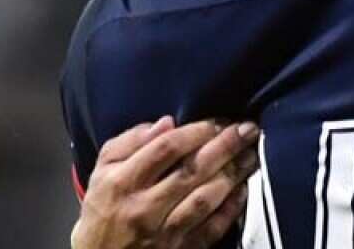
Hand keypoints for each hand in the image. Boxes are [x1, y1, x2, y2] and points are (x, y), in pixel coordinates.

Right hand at [71, 117, 260, 248]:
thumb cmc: (102, 211)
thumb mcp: (101, 172)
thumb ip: (128, 143)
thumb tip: (166, 122)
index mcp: (121, 183)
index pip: (165, 149)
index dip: (196, 131)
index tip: (218, 121)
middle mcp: (143, 207)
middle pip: (191, 171)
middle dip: (225, 147)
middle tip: (248, 129)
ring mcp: (163, 233)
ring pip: (205, 200)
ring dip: (233, 175)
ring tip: (251, 155)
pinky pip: (211, 229)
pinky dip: (230, 209)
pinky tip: (243, 189)